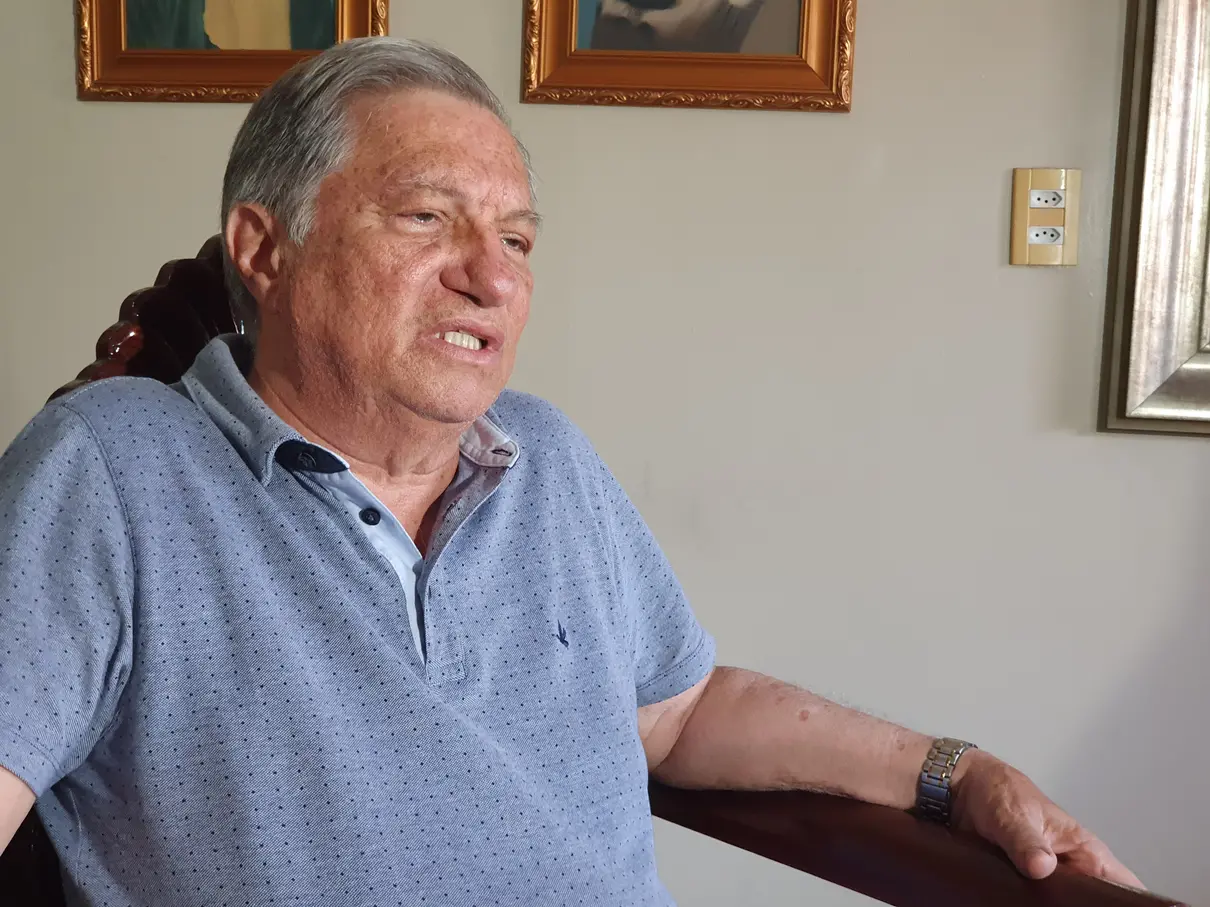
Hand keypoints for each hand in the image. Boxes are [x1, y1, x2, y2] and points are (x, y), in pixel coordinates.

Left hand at [951, 751, 1143, 888]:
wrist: (959, 790)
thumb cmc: (997, 791)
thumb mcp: (1012, 814)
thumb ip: (1026, 841)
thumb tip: (1042, 867)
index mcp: (1083, 849)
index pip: (1123, 884)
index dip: (1127, 902)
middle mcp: (1070, 866)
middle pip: (1090, 900)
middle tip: (1055, 906)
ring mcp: (1047, 878)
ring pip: (1060, 902)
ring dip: (1049, 905)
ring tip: (1032, 905)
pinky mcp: (1023, 884)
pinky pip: (1032, 901)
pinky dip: (1028, 904)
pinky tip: (1018, 905)